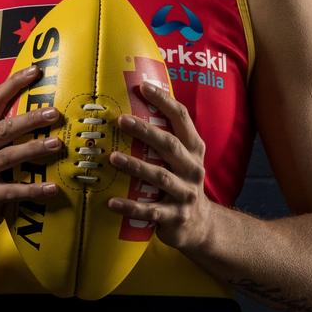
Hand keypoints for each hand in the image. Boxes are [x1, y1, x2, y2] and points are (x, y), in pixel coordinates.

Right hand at [0, 64, 64, 236]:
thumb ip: (8, 126)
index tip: (36, 70)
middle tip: (55, 113)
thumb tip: (45, 103)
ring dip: (34, 149)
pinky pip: (12, 190)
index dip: (14, 83)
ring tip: (57, 144)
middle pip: (4, 128)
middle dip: (30, 119)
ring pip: (8, 156)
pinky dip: (33, 189)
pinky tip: (52, 187)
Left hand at [105, 80, 214, 252]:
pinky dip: (130, 207)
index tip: (143, 87)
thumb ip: (166, 137)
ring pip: (159, 177)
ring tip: (112, 158)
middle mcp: (193, 168)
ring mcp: (186, 193)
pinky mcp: (175, 217)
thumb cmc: (181, 182)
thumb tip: (133, 104)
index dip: (164, 101)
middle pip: (170, 145)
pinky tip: (111, 202)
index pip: (182, 118)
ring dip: (135, 166)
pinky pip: (150, 211)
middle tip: (121, 120)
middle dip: (146, 131)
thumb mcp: (182, 159)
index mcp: (194, 149)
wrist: (201, 224)